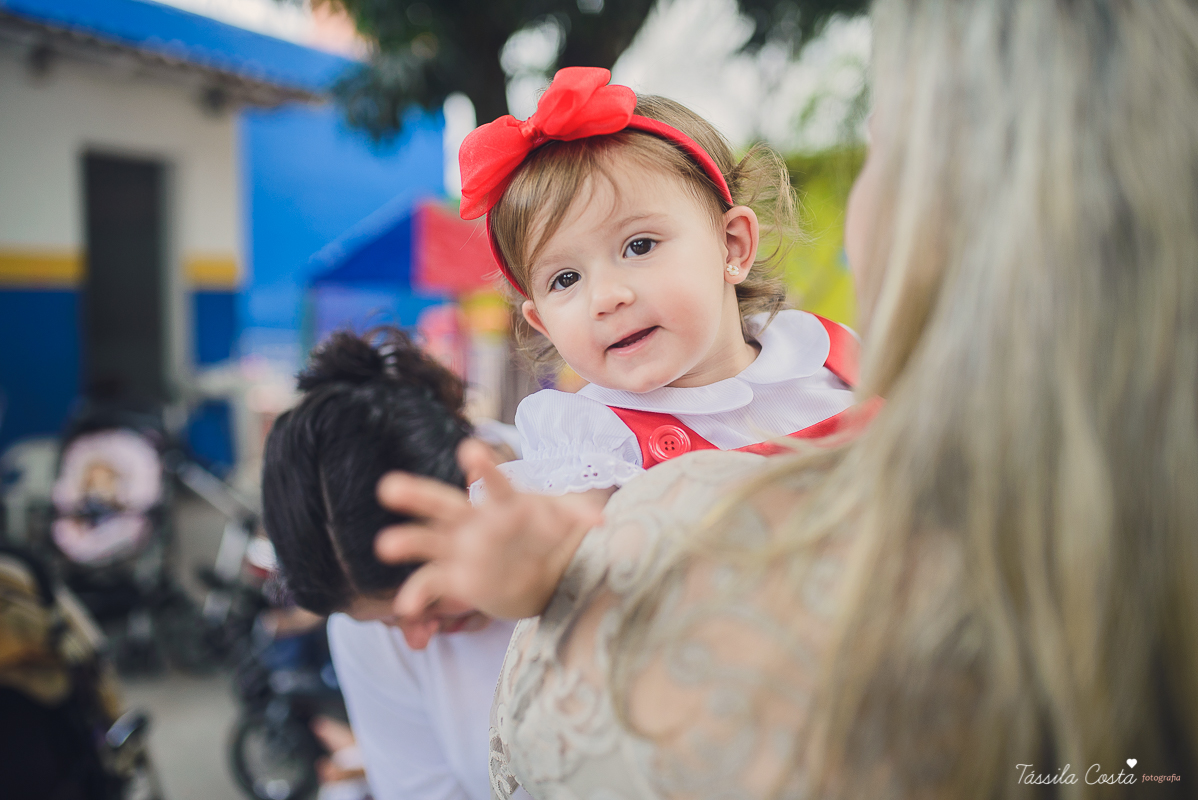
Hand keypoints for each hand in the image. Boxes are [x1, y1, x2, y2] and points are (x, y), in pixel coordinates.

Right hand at [375, 439, 605, 620]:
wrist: (537, 575)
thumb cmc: (546, 538)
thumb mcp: (564, 523)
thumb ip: (577, 515)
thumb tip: (601, 521)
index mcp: (502, 505)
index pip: (493, 483)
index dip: (483, 468)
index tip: (471, 451)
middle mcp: (473, 523)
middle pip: (442, 505)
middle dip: (417, 495)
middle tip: (389, 486)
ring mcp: (458, 550)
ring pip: (427, 541)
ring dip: (407, 542)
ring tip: (386, 545)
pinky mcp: (454, 579)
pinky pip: (431, 584)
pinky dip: (418, 596)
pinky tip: (407, 610)